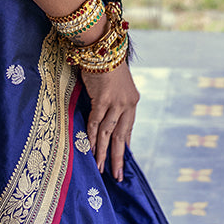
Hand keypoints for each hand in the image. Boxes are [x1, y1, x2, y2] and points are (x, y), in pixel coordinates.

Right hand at [81, 63, 139, 181]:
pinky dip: (93, 137)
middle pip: (122, 136)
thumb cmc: (104, 64)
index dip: (126, 145)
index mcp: (132, 101)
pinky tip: (91, 149)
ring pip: (109, 133)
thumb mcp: (114, 85)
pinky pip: (97, 124)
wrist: (101, 47)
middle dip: (118, 158)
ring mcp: (116, 102)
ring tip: (100, 168)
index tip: (124, 160)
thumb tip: (104, 118)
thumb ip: (112, 102)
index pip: (129, 128)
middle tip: (116, 176)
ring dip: (103, 152)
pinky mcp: (102, 99)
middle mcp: (127, 104)